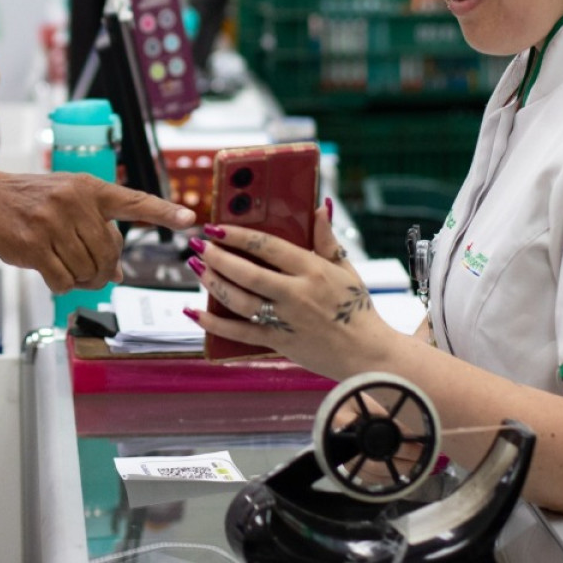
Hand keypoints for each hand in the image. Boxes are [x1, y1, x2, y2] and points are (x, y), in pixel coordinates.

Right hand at [0, 164, 193, 292]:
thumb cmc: (28, 201)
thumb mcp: (67, 204)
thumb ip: (95, 231)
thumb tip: (117, 271)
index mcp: (90, 188)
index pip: (134, 202)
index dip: (164, 213)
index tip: (190, 220)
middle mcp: (75, 202)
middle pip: (108, 254)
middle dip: (100, 270)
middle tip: (87, 271)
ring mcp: (54, 223)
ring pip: (86, 271)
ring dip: (79, 279)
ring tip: (63, 266)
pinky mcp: (34, 245)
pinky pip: (63, 281)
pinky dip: (60, 285)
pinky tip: (48, 272)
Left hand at [185, 198, 396, 376]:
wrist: (369, 356)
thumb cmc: (356, 310)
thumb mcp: (347, 270)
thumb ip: (327, 239)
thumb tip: (320, 207)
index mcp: (313, 270)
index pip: (268, 246)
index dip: (238, 234)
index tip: (216, 226)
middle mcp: (297, 294)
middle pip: (247, 272)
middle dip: (217, 257)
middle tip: (197, 245)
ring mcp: (286, 320)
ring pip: (239, 300)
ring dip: (213, 283)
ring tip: (196, 267)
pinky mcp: (279, 342)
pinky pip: (240, 332)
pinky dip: (214, 323)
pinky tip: (193, 311)